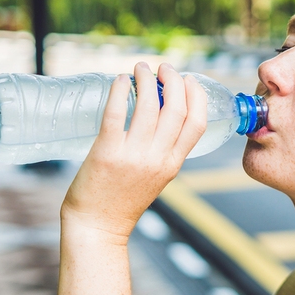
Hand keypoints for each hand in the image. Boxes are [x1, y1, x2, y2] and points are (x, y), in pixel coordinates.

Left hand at [61, 62, 206, 241]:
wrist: (97, 226)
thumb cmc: (122, 201)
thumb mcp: (156, 178)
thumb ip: (163, 151)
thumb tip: (161, 115)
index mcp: (173, 164)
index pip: (197, 123)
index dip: (196, 95)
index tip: (188, 79)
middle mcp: (157, 158)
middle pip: (176, 108)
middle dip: (173, 79)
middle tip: (163, 68)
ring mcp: (133, 155)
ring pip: (149, 105)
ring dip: (146, 79)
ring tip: (140, 68)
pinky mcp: (107, 152)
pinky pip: (116, 112)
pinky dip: (120, 90)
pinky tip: (120, 80)